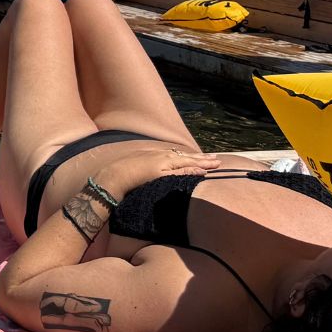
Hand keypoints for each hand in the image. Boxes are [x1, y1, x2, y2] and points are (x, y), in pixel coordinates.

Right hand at [93, 148, 219, 197]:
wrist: (113, 175)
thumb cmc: (125, 172)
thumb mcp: (141, 166)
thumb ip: (153, 167)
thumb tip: (163, 172)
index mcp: (158, 156)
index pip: (181, 156)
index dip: (194, 157)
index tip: (207, 158)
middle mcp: (162, 158)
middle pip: (187, 157)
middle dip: (203, 158)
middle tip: (218, 159)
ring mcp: (161, 165)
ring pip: (186, 163)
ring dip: (202, 163)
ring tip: (216, 164)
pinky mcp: (159, 173)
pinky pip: (179, 173)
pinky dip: (191, 171)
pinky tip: (202, 173)